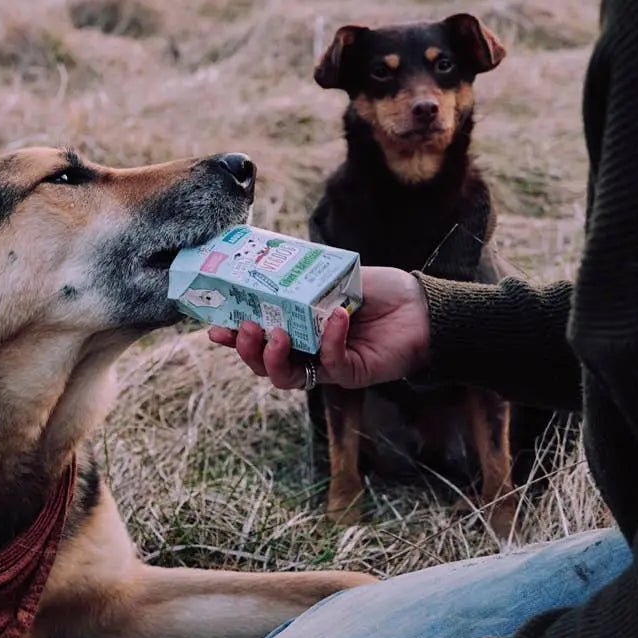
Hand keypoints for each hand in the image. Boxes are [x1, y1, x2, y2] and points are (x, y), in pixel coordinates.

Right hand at [208, 266, 429, 389]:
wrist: (422, 308)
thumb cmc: (381, 292)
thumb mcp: (336, 276)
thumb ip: (306, 277)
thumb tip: (271, 260)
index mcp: (299, 330)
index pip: (259, 339)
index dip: (234, 337)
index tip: (214, 327)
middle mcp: (307, 352)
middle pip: (265, 365)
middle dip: (247, 350)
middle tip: (245, 328)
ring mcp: (327, 366)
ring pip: (287, 377)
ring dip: (273, 358)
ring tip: (276, 334)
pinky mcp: (351, 373)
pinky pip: (330, 363)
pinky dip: (330, 340)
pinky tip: (336, 317)